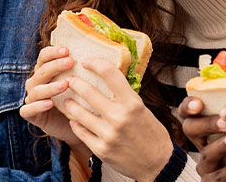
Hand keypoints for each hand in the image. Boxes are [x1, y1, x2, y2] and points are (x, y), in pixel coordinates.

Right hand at [22, 46, 80, 146]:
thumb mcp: (83, 83)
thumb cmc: (80, 100)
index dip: (53, 52)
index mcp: (46, 71)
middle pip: (41, 70)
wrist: (77, 125)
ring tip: (65, 84)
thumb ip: (85, 70)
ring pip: (36, 90)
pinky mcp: (31, 114)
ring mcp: (32, 98)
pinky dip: (37, 106)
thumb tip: (101, 55)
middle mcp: (36, 82)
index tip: (68, 50)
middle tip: (70, 62)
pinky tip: (50, 103)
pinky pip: (27, 109)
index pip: (44, 56)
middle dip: (56, 65)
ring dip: (50, 86)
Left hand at [63, 58, 172, 180]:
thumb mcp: (143, 110)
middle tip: (70, 80)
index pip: (110, 74)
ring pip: (79, 113)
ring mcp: (108, 134)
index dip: (95, 63)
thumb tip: (107, 79)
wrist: (157, 164)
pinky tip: (75, 120)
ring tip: (68, 100)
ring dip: (71, 104)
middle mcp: (119, 117)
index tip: (87, 61)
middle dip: (75, 83)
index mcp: (133, 103)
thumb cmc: (152, 134)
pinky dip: (76, 124)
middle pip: (88, 92)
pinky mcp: (101, 149)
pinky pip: (80, 132)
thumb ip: (125, 97)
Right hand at [180, 97, 225, 180]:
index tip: (198, 103)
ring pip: (206, 154)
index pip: (186, 112)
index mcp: (203, 126)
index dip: (187, 106)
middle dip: (207, 124)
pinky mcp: (212, 181)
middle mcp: (200, 144)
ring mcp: (205, 164)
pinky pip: (216, 177)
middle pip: (190, 130)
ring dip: (220, 145)